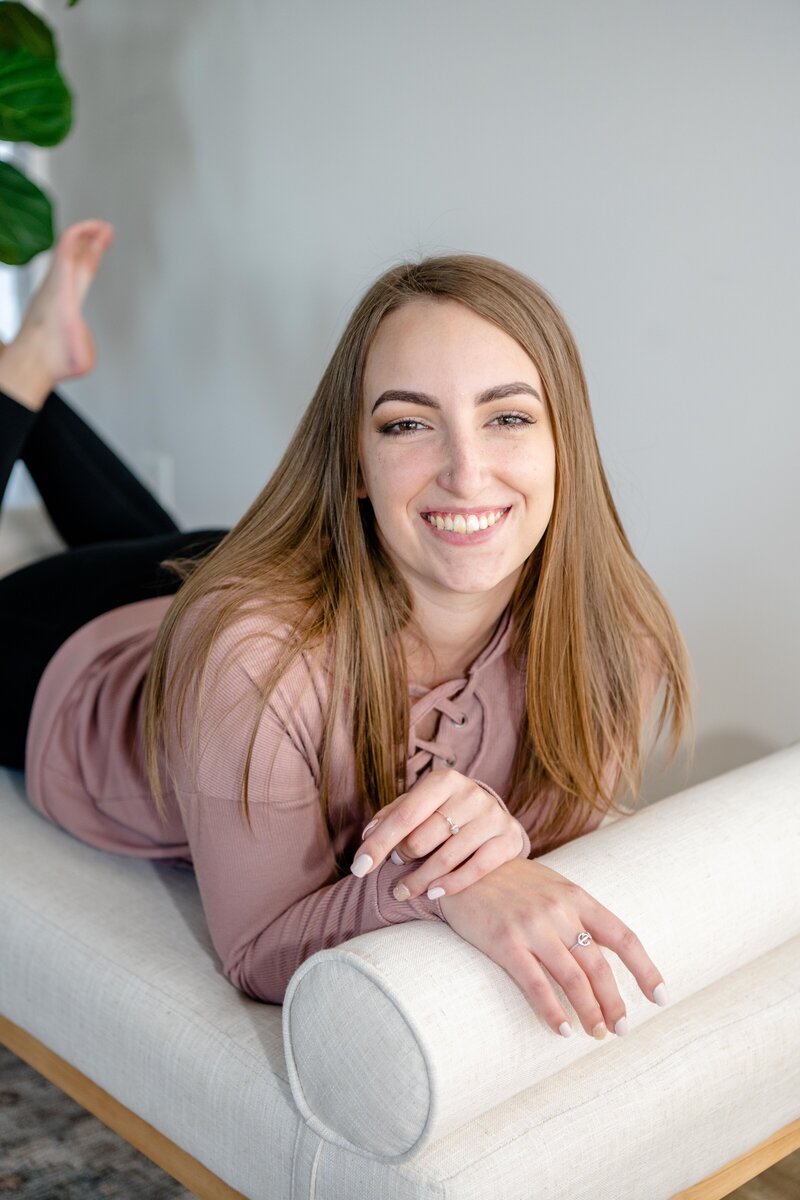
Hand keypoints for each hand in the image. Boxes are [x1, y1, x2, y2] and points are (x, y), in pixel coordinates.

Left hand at [351, 768, 529, 899]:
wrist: (494, 817)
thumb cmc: (446, 812)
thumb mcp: (421, 805)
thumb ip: (392, 817)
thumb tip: (366, 836)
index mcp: (444, 780)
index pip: (404, 815)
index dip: (379, 843)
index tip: (359, 868)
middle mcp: (471, 794)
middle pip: (424, 837)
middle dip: (403, 856)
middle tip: (397, 865)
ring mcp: (492, 816)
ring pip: (447, 858)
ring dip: (419, 880)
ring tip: (403, 891)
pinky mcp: (509, 839)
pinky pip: (475, 870)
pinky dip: (451, 885)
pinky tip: (432, 893)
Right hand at [437, 858, 667, 1038]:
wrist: (462, 865)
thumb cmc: (510, 880)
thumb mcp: (551, 886)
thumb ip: (577, 913)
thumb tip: (604, 953)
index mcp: (577, 897)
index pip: (622, 937)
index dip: (645, 970)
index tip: (660, 997)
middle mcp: (560, 911)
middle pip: (599, 966)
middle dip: (614, 1003)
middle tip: (621, 1030)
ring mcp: (532, 926)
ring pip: (573, 978)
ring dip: (589, 1012)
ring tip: (596, 1034)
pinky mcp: (505, 941)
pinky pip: (534, 983)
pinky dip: (552, 1011)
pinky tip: (562, 1030)